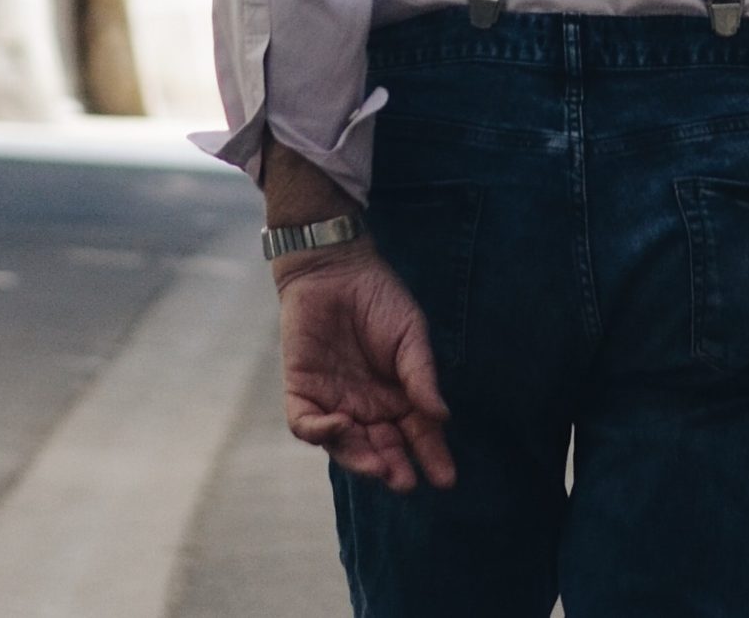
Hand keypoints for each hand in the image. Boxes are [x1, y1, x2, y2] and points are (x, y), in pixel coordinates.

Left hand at [274, 244, 456, 492]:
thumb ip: (421, 374)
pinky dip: (321, 432)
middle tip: (404, 480)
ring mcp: (334, 403)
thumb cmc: (380, 298)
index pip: (418, 437)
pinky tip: (341, 426)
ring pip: (345, 447)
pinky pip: (307, 425)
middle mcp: (368, 409)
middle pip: (381, 451)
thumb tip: (442, 416)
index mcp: (399, 398)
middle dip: (394, 469)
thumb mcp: (410, 334)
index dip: (432, 457)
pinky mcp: (302, 392)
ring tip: (378, 465)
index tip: (446, 479)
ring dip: (360, 460)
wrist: (334, 267)